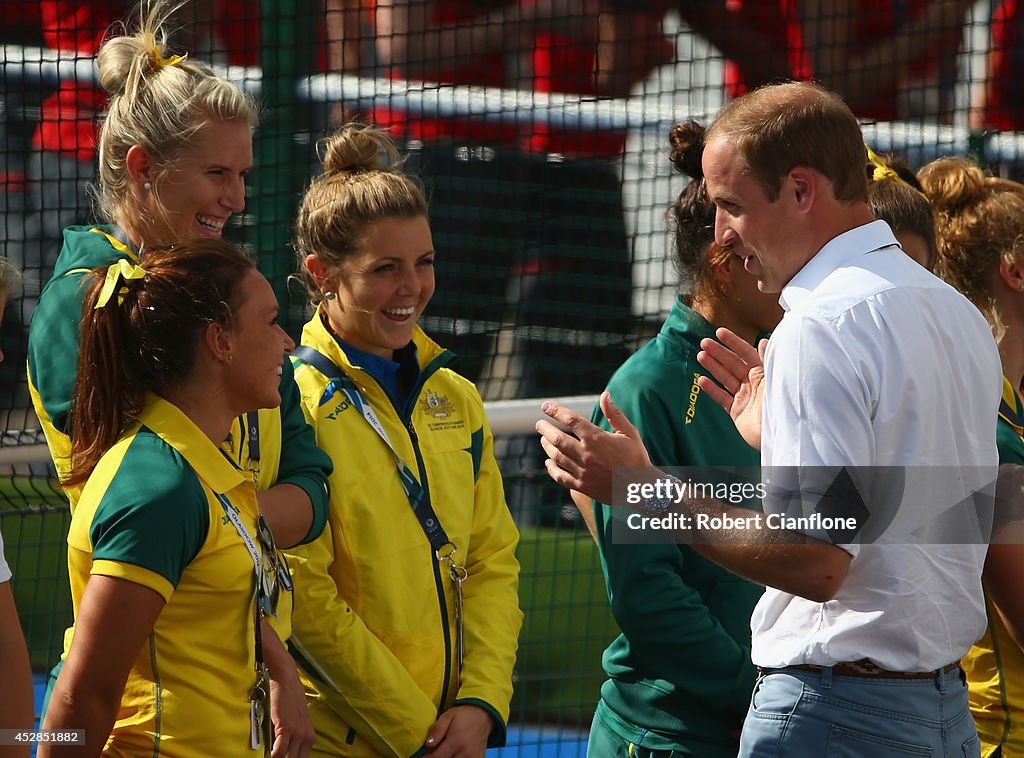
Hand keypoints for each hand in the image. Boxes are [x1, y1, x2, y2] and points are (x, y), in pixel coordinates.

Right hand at [267, 663, 314, 757]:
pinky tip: (269, 755)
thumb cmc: (290, 700)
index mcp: (310, 737)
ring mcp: (298, 733)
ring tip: (270, 756)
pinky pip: (279, 751)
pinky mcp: (286, 728)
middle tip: (276, 757)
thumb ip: (293, 738)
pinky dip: (274, 756)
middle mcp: (307, 737)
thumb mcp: (297, 722)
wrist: (287, 681)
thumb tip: (282, 752)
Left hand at [423, 704, 492, 757]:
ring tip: (446, 751)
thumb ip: (437, 730)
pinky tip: (455, 754)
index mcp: (456, 742)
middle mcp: (466, 753)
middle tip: (437, 751)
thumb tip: (428, 745)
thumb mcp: (448, 716)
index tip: (425, 755)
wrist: (483, 716)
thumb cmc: (463, 716)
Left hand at [536, 391, 651, 503]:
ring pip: (556, 456)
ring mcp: (583, 472)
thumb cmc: (637, 458)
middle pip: (557, 438)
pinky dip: (551, 468)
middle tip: (539, 424)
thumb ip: (615, 414)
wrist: (641, 489)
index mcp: (597, 438)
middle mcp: (587, 454)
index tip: (545, 406)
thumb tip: (605, 394)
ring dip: (547, 446)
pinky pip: (560, 476)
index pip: (571, 420)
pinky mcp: (582, 486)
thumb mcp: (630, 433)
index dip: (556, 411)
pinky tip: (549, 462)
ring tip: (543, 440)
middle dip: (545, 429)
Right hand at [696, 329, 767, 450]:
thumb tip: (764, 341)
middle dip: (719, 353)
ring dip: (713, 367)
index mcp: (764, 374)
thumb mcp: (776, 379)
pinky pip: (722, 398)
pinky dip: (711, 389)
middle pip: (733, 364)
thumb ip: (768, 361)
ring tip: (700, 356)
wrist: (779, 435)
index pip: (747, 354)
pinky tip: (702, 380)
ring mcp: (744, 398)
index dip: (733, 342)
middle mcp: (753, 384)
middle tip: (704, 342)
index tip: (719, 332)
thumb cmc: (782, 405)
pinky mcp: (737, 412)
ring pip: (725, 378)